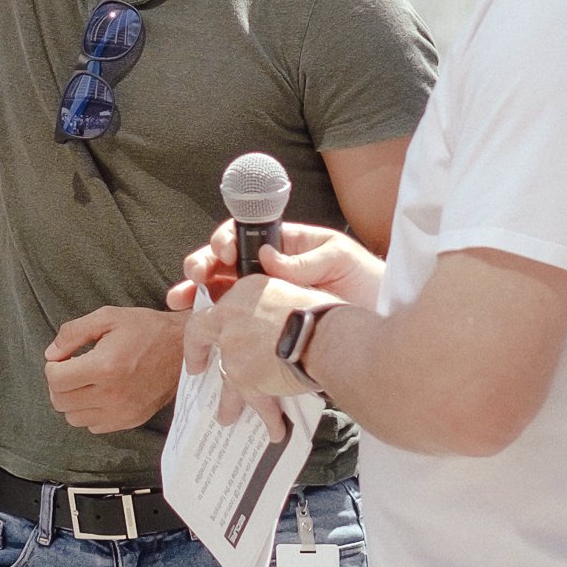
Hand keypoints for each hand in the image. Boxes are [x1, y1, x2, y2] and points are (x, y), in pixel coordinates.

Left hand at [42, 306, 184, 435]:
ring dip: (73, 400)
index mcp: (104, 366)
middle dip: (59, 384)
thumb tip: (51, 354)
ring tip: (86, 382)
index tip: (62, 359)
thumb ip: (73, 333)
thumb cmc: (147, 329)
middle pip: (60, 402)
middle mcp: (112, 394)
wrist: (184, 349)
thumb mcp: (108, 317)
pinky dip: (90, 412)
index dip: (53, 367)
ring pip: (74, 418)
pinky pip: (94, 426)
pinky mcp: (131, 420)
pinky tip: (101, 393)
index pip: (55, 380)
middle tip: (71, 369)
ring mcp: (122, 411)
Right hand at [169, 220, 381, 310]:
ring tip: (179, 300)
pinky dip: (212, 327)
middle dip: (201, 266)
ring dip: (194, 294)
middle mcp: (267, 272)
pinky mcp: (266, 328)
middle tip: (196, 276)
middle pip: (223, 265)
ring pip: (219, 294)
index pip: (243, 237)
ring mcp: (264, 299)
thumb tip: (267, 258)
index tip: (223, 252)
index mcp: (283, 247)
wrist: (386, 318)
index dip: (225, 241)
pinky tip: (199, 330)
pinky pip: (234, 324)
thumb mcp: (339, 258)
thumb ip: (303, 259)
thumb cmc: (367, 280)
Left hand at [182, 273, 332, 435]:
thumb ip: (273, 306)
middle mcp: (231, 320)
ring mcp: (234, 352)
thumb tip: (280, 320)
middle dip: (195, 356)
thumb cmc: (321, 310)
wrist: (326, 335)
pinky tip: (276, 430)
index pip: (217, 306)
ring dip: (229, 403)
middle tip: (195, 370)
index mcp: (244, 293)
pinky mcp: (247, 381)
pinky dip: (269, 418)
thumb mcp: (291, 293)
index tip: (205, 333)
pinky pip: (257, 404)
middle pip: (202, 338)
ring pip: (227, 381)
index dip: (208, 320)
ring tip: (227, 418)